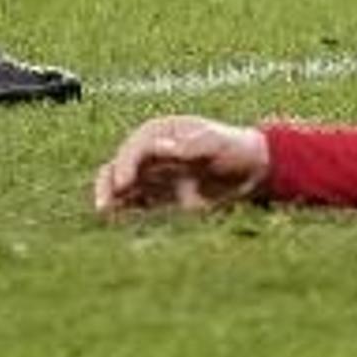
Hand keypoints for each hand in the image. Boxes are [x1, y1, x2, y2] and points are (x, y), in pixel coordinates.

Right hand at [94, 115, 269, 213]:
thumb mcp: (218, 143)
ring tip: (106, 216)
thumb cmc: (236, 149)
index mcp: (164, 132)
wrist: (252, 172)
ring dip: (111, 198)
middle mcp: (153, 152)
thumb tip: (159, 148)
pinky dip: (125, 212)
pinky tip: (119, 224)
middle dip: (109, 182)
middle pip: (120, 164)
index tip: (124, 183)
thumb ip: (191, 146)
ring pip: (122, 185)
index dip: (127, 163)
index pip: (136, 146)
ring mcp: (154, 175)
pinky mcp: (160, 197)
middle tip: (104, 204)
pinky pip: (136, 204)